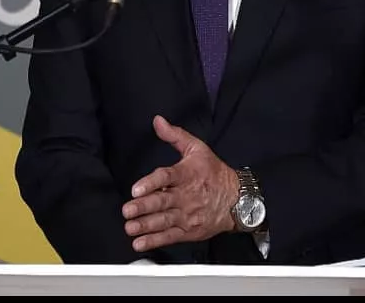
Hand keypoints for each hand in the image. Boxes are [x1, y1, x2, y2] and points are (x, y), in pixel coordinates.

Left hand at [122, 115, 239, 252]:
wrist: (237, 199)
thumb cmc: (214, 172)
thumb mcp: (197, 149)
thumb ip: (175, 135)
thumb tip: (157, 121)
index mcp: (187, 174)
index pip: (167, 177)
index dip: (151, 182)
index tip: (136, 189)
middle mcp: (186, 196)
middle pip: (163, 201)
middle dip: (143, 206)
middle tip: (127, 210)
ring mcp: (188, 215)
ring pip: (164, 221)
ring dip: (145, 225)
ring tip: (130, 227)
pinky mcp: (189, 231)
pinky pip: (170, 237)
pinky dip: (154, 240)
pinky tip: (140, 242)